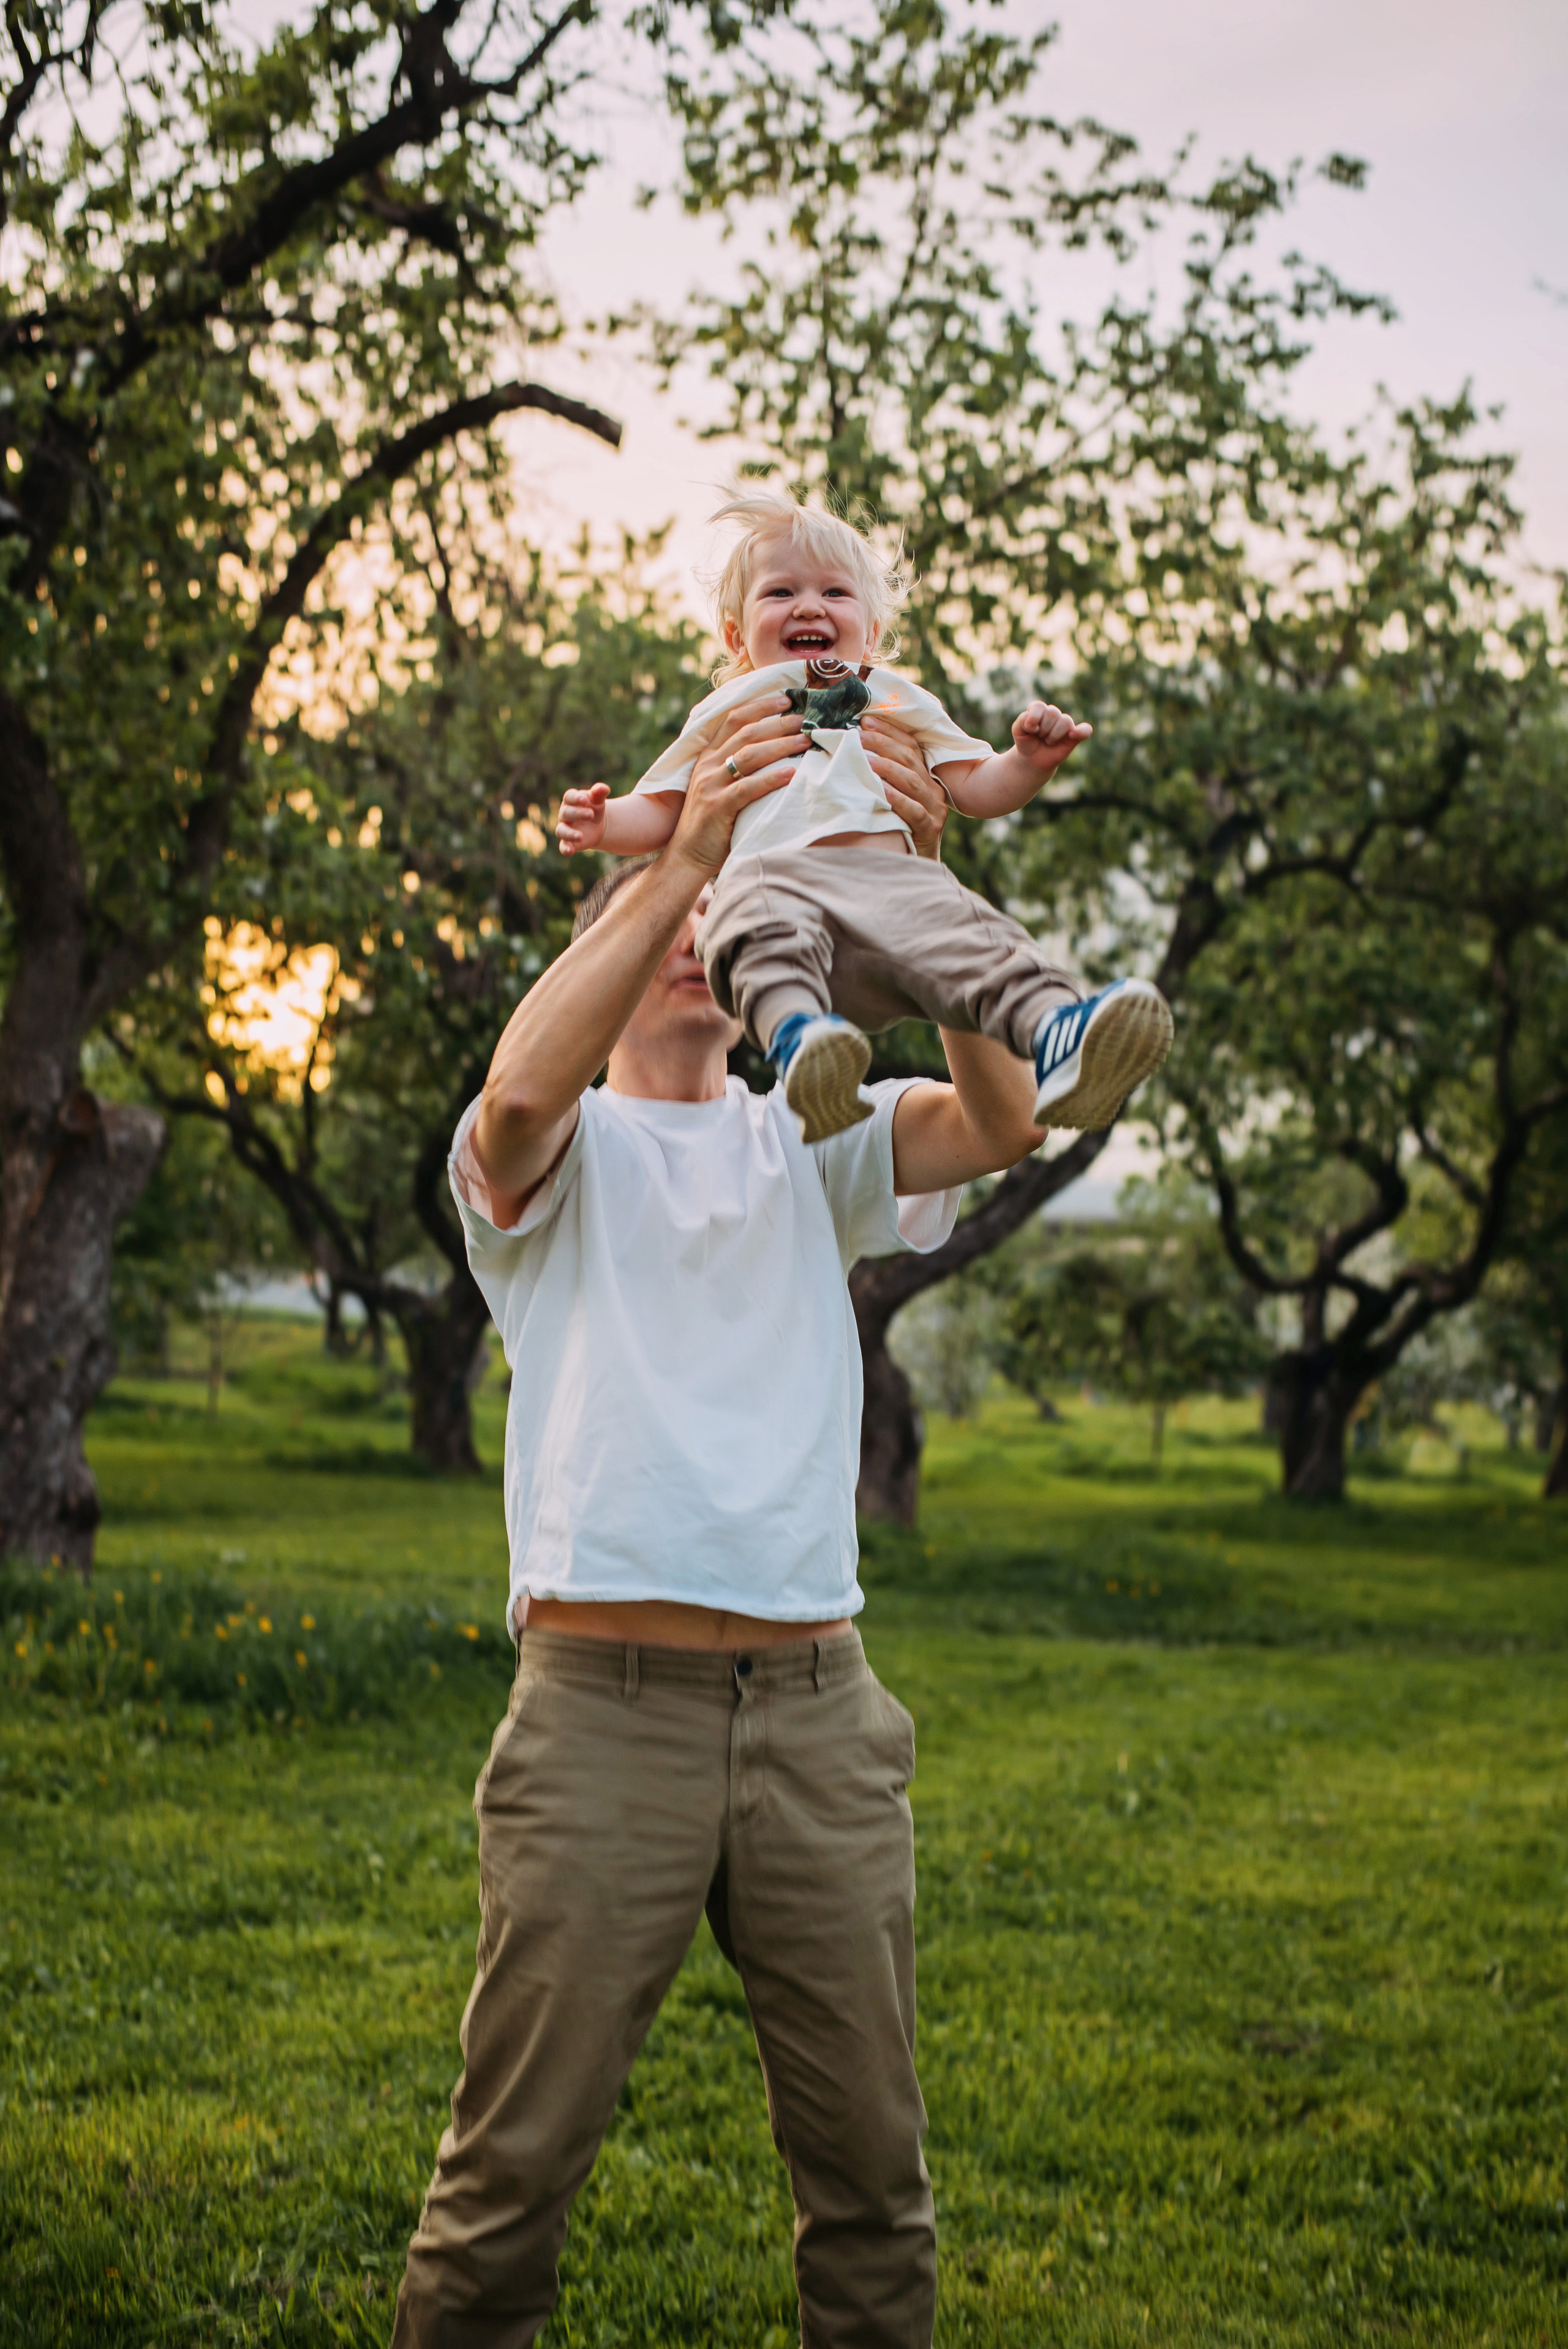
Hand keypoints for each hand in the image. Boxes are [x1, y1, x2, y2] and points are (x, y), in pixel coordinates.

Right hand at [557, 783, 607, 855]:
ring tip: (580, 836)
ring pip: (561, 830)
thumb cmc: (594, 807)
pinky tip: (570, 852)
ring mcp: (565, 828)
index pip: (569, 797)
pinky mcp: (568, 841)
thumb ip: (599, 793)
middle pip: (566, 813)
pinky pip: (563, 846)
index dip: (575, 798)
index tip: (584, 799)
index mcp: (571, 800)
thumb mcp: (598, 800)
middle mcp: (564, 814)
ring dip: (569, 833)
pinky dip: (565, 849)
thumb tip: (604, 788)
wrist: (597, 824)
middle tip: (591, 815)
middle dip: (578, 813)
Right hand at [671, 695, 806, 878]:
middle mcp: (708, 765)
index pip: (734, 718)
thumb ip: (739, 767)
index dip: (760, 705)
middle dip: (778, 722)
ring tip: (806, 740)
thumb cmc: (713, 822)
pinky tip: (791, 773)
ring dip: (781, 745)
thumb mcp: (721, 786)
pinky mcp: (717, 807)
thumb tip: (778, 749)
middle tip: (805, 719)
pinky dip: (770, 779)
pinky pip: (747, 788)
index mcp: (709, 755)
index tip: (786, 699)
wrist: (687, 855)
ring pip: (749, 755)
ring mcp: (710, 785)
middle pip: (746, 732)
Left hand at [862, 716, 948, 860]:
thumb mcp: (894, 800)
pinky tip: (881, 792)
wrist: (917, 866)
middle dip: (882, 744)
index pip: (910, 746)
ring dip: (887, 768)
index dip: (889, 731)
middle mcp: (933, 789)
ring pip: (912, 781)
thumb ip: (883, 778)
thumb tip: (854, 753)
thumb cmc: (900, 829)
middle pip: (909, 759)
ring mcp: (935, 809)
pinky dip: (897, 799)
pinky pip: (914, 811)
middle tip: (857, 736)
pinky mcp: (930, 829)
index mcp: (926, 778)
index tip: (865, 720)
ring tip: (865, 760)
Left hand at [1012, 701, 1092, 778]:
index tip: (1030, 730)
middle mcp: (1054, 714)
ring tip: (1048, 741)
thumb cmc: (1026, 742)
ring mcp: (1065, 725)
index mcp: (1040, 709)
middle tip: (1040, 737)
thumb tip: (1036, 723)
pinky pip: (1085, 730)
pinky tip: (1072, 735)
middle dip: (1043, 729)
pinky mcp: (1074, 737)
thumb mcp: (1017, 731)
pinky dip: (1082, 731)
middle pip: (1053, 713)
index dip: (1033, 719)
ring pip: (1065, 721)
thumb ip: (1022, 721)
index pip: (1039, 706)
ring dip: (1053, 735)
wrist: (1032, 760)